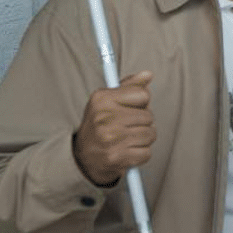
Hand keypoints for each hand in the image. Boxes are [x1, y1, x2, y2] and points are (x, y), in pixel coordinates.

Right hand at [73, 71, 156, 185]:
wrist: (82, 157)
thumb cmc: (100, 124)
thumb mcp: (108, 101)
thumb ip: (130, 86)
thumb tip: (148, 74)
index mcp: (102, 99)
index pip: (143, 94)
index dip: (141, 102)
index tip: (130, 108)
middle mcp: (105, 118)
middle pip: (149, 116)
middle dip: (143, 122)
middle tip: (127, 127)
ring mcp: (111, 139)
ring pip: (150, 134)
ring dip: (143, 139)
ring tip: (127, 139)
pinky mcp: (116, 158)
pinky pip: (146, 153)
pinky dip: (140, 154)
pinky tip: (127, 151)